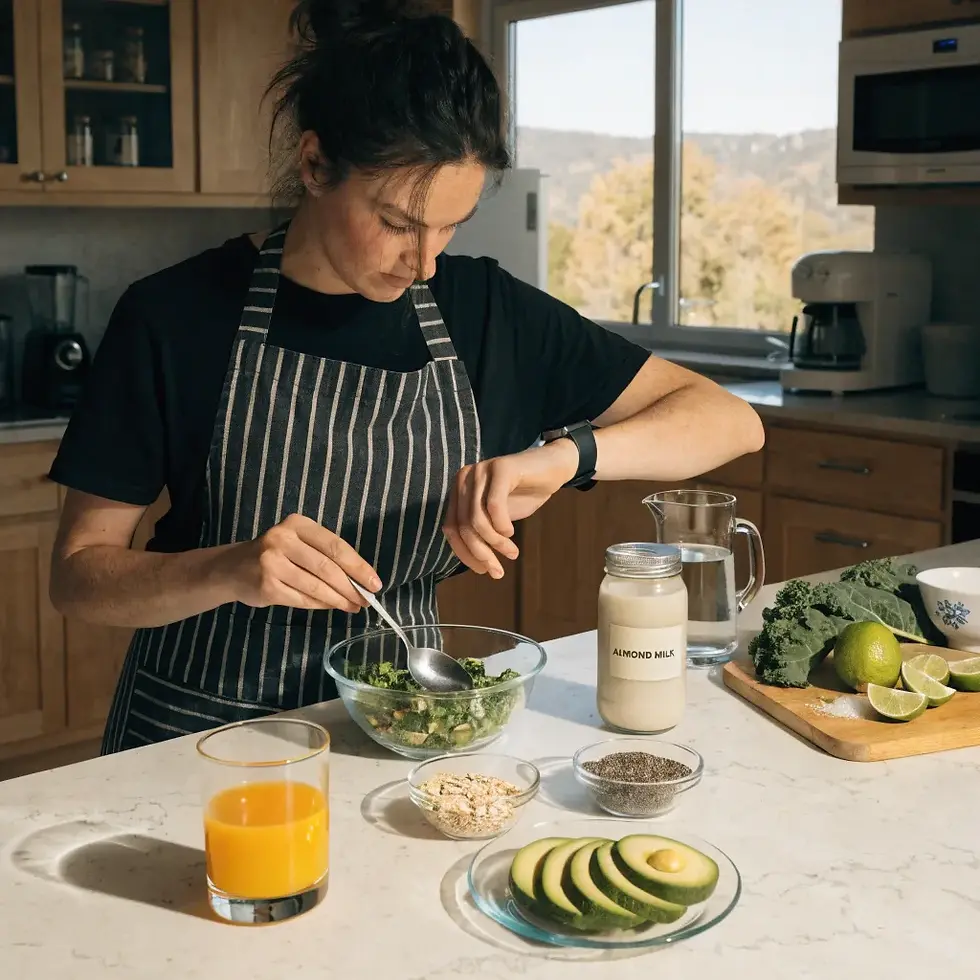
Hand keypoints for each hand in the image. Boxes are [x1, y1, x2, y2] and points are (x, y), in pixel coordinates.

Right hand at [222, 514, 381, 612]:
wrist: (231, 568)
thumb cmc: (274, 554)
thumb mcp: (298, 543)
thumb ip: (324, 556)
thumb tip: (360, 580)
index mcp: (297, 524)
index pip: (336, 546)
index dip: (359, 566)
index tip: (375, 582)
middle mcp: (283, 539)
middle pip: (328, 568)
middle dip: (351, 587)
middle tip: (366, 600)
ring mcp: (272, 563)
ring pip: (316, 586)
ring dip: (339, 600)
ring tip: (353, 606)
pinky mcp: (266, 586)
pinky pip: (302, 599)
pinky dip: (320, 605)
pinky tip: (331, 606)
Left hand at [444, 439, 578, 578]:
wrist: (552, 467)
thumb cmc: (524, 494)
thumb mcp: (497, 519)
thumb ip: (481, 533)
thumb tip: (476, 564)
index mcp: (459, 490)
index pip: (451, 529)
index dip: (465, 554)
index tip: (484, 571)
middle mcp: (464, 478)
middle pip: (463, 527)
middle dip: (481, 554)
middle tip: (498, 571)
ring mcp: (481, 470)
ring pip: (477, 520)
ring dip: (495, 543)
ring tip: (512, 552)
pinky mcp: (501, 468)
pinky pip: (494, 506)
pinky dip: (501, 526)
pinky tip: (511, 532)